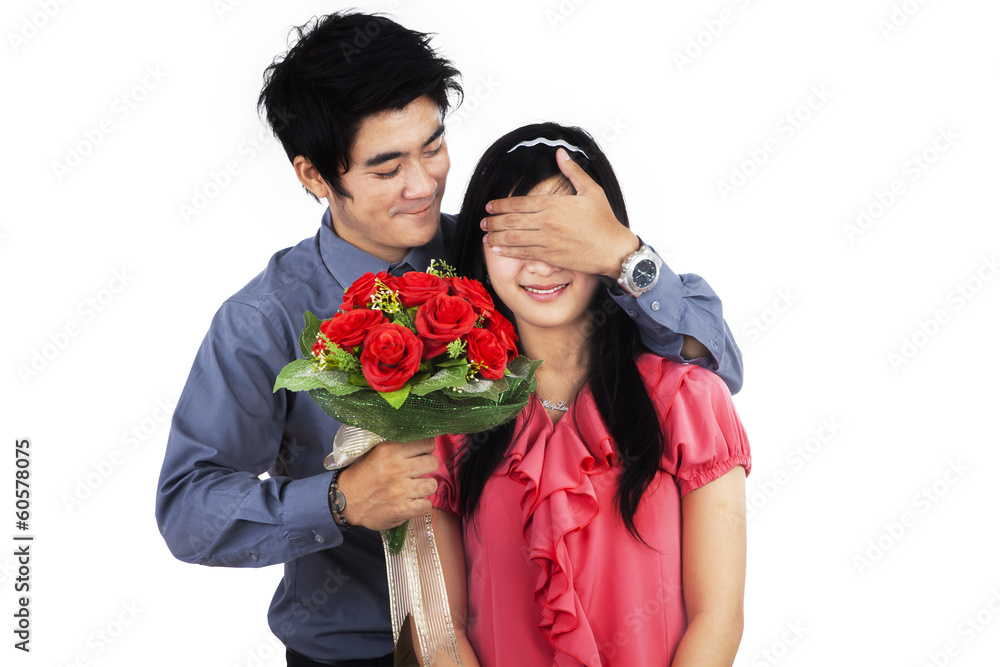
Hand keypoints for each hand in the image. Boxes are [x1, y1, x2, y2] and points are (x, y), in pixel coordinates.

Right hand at [337, 438, 437, 530]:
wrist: (346, 501)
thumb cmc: (361, 475)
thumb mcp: (374, 451)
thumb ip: (395, 445)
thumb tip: (417, 439)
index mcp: (390, 451)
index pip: (426, 443)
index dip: (427, 448)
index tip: (423, 452)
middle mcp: (398, 469)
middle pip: (433, 462)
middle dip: (428, 465)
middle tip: (420, 470)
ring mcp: (402, 491)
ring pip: (432, 484)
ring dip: (425, 486)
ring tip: (416, 487)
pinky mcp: (403, 510)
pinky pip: (427, 505)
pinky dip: (421, 504)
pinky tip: (413, 501)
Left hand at [482, 147, 639, 276]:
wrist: (613, 249)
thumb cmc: (604, 220)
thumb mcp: (591, 190)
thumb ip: (572, 171)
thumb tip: (560, 152)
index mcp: (554, 204)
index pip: (519, 203)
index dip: (501, 205)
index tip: (489, 206)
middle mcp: (546, 222)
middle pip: (512, 221)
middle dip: (494, 221)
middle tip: (482, 222)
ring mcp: (547, 240)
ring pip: (513, 238)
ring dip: (496, 237)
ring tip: (485, 236)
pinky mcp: (550, 256)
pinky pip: (523, 253)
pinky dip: (508, 252)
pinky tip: (497, 250)